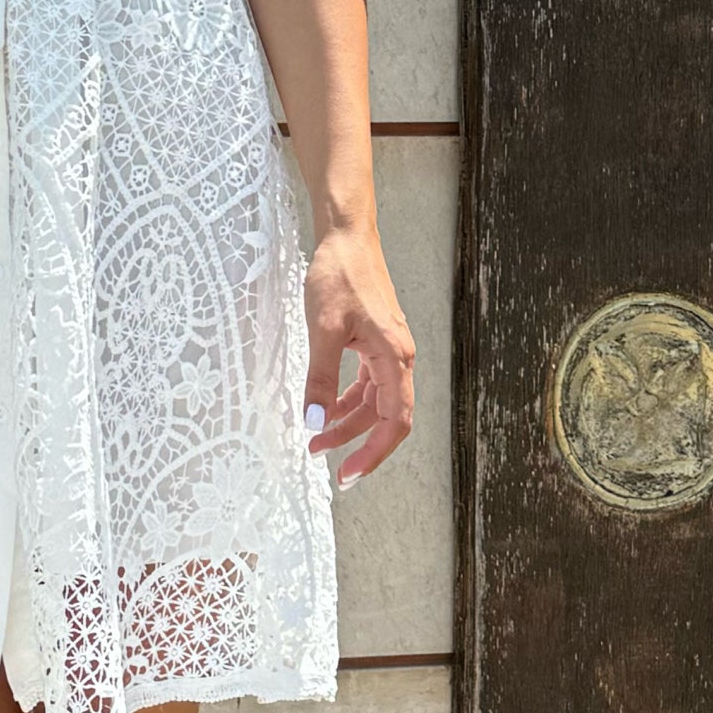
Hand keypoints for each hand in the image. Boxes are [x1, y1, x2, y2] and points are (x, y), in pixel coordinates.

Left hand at [304, 224, 414, 484]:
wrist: (346, 238)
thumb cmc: (338, 276)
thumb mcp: (322, 330)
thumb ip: (320, 379)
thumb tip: (315, 422)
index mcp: (395, 357)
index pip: (395, 421)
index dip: (374, 453)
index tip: (348, 475)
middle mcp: (399, 358)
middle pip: (384, 416)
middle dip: (353, 441)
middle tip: (317, 458)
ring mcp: (388, 350)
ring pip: (374, 401)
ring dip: (347, 422)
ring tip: (314, 437)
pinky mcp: (375, 342)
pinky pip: (367, 383)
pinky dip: (347, 400)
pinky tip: (325, 407)